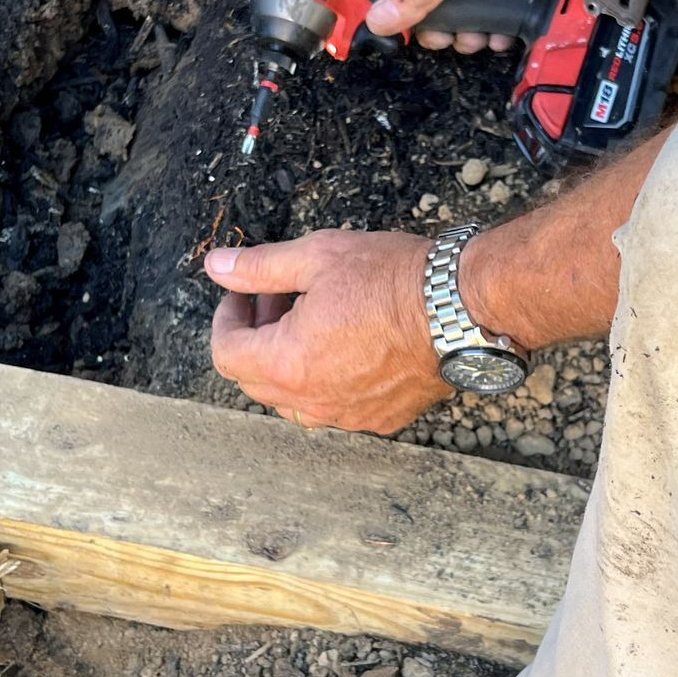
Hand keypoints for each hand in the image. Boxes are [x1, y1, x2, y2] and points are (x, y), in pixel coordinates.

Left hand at [206, 230, 445, 434]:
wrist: (462, 307)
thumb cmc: (392, 278)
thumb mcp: (317, 257)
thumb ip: (259, 267)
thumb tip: (216, 267)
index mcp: (288, 363)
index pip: (226, 354)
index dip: (226, 319)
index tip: (242, 294)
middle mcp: (313, 400)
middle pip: (255, 381)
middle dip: (256, 338)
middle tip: (279, 298)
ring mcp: (347, 415)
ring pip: (293, 400)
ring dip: (288, 363)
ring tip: (314, 319)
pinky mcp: (379, 419)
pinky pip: (334, 407)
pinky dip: (326, 379)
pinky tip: (348, 343)